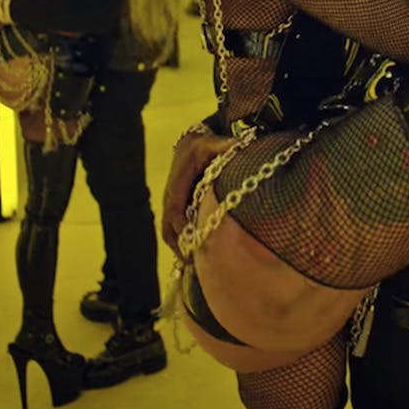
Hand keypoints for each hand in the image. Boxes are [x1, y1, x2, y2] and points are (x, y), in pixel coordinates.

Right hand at [161, 127, 236, 257]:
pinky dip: (180, 244)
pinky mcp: (175, 209)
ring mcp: (171, 204)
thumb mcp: (214, 144)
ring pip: (168, 232)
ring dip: (179, 248)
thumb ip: (226, 146)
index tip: (194, 240)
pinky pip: (172, 231)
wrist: (192, 145)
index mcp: (178, 182)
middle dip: (180, 244)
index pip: (175, 209)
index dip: (183, 226)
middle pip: (168, 226)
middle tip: (195, 261)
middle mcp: (171, 196)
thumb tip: (240, 145)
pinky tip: (194, 257)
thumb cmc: (205, 146)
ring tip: (194, 264)